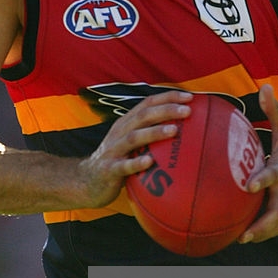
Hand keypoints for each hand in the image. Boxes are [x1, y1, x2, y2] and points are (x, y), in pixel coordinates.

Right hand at [77, 90, 192, 208]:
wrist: (87, 180)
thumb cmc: (118, 159)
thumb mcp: (132, 142)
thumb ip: (151, 134)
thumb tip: (185, 130)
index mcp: (127, 122)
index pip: (148, 103)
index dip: (168, 97)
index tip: (190, 97)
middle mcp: (120, 132)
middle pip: (144, 115)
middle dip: (166, 110)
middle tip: (187, 111)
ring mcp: (114, 150)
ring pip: (134, 137)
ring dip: (154, 132)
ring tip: (174, 131)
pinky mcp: (109, 170)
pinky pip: (123, 166)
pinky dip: (136, 163)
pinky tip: (150, 162)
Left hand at [239, 84, 277, 242]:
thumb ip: (273, 108)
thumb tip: (264, 87)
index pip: (275, 175)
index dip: (263, 180)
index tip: (249, 185)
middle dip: (262, 226)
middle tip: (244, 235)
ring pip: (277, 225)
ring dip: (260, 234)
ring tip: (238, 240)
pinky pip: (272, 224)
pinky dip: (258, 232)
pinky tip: (236, 236)